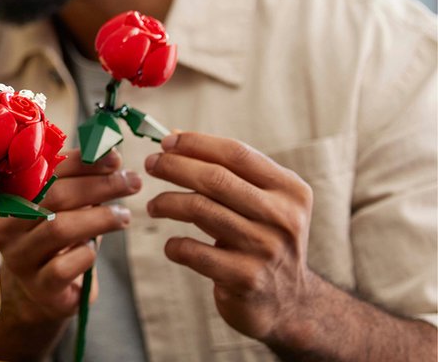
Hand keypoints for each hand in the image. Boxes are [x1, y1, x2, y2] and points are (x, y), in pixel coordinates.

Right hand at [0, 149, 140, 357]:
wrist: (48, 290)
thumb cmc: (59, 238)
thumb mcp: (65, 207)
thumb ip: (79, 180)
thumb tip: (110, 153)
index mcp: (11, 197)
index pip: (45, 170)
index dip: (82, 161)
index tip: (115, 158)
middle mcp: (8, 225)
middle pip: (55, 196)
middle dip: (99, 186)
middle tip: (132, 182)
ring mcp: (20, 257)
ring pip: (59, 228)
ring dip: (99, 218)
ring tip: (125, 216)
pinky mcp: (38, 286)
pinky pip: (63, 266)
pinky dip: (85, 254)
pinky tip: (95, 249)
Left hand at [144, 131, 316, 343]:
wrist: (288, 303)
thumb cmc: (263, 239)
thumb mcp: (260, 202)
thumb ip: (226, 170)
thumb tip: (175, 136)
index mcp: (290, 190)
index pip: (236, 153)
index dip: (195, 143)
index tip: (165, 142)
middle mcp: (283, 217)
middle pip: (215, 178)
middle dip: (174, 166)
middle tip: (151, 164)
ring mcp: (265, 249)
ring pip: (200, 210)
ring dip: (167, 203)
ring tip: (154, 206)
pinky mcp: (246, 278)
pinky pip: (194, 251)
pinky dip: (175, 245)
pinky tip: (172, 245)